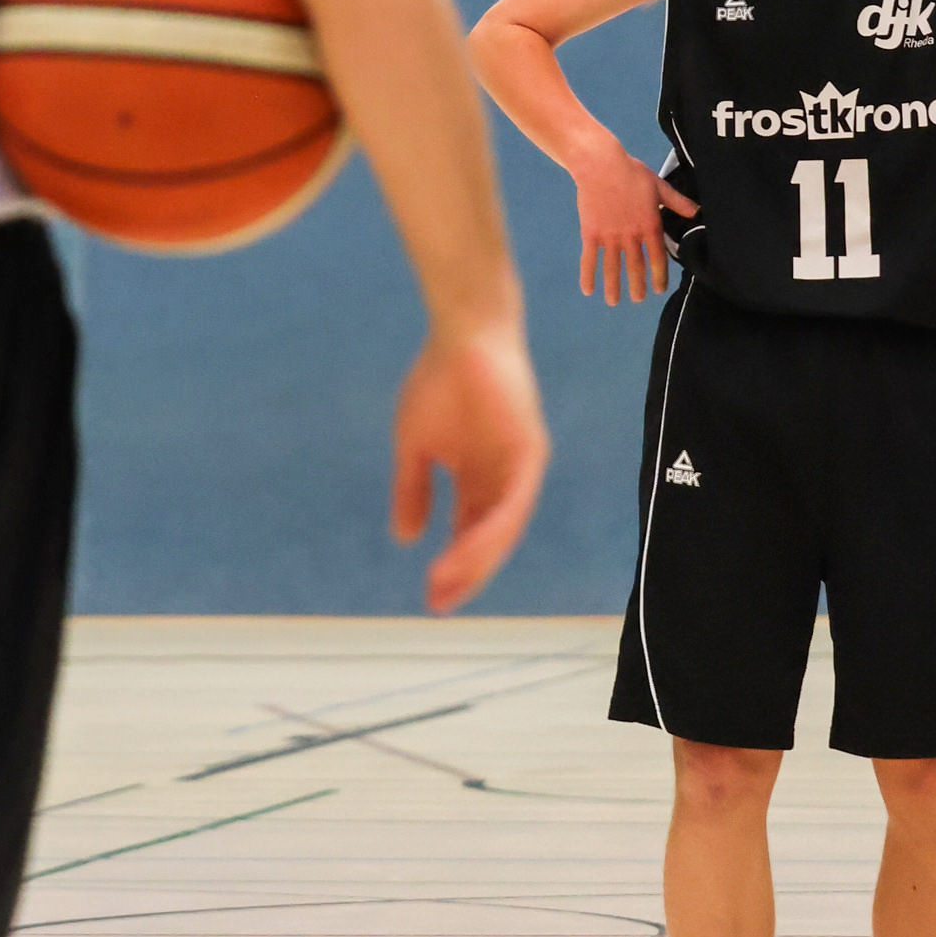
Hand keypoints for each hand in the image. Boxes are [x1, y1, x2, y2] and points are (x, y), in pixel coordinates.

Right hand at [389, 319, 547, 613]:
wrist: (462, 333)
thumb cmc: (439, 381)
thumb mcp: (416, 446)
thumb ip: (413, 490)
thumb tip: (404, 539)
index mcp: (479, 478)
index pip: (470, 533)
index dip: (453, 567)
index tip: (432, 598)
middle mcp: (504, 479)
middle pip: (489, 540)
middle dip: (465, 573)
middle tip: (439, 603)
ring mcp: (519, 467)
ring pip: (502, 528)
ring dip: (475, 558)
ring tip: (447, 583)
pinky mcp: (531, 452)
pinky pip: (513, 501)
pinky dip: (490, 527)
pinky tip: (467, 548)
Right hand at [573, 148, 694, 304]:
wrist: (600, 165)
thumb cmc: (631, 172)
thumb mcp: (659, 186)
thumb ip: (677, 202)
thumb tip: (697, 211)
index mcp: (650, 225)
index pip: (658, 257)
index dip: (659, 275)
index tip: (659, 289)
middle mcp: (631, 236)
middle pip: (635, 266)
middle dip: (637, 286)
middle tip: (638, 299)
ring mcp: (610, 236)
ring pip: (612, 267)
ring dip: (613, 287)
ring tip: (614, 302)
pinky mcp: (591, 234)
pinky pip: (589, 259)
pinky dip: (588, 276)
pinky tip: (588, 290)